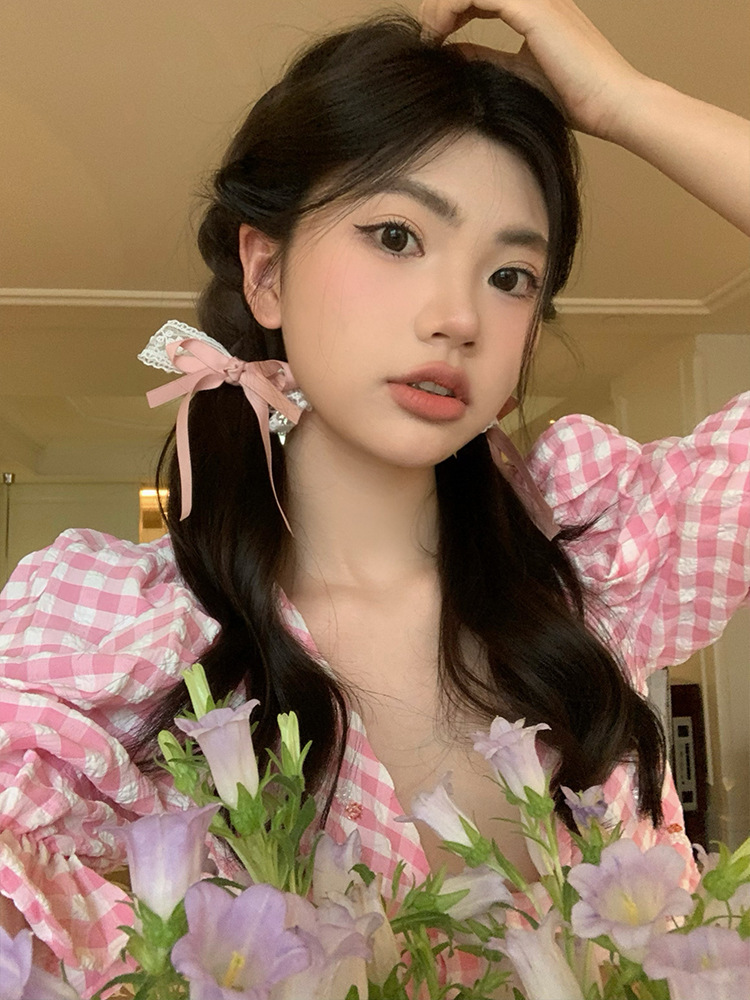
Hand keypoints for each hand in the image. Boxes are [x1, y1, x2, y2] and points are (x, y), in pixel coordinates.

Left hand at [418, 0, 644, 140]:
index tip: (430, 41)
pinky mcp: (534, 7)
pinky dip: (448, 8)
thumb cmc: (574, 97)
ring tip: (427, 36)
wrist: (612, 104)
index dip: (449, 9)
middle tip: (424, 36)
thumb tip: (449, 55)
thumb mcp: (516, 74)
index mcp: (535, 5)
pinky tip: (437, 35)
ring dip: (440, 5)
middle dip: (439, 3)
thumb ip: (485, 59)